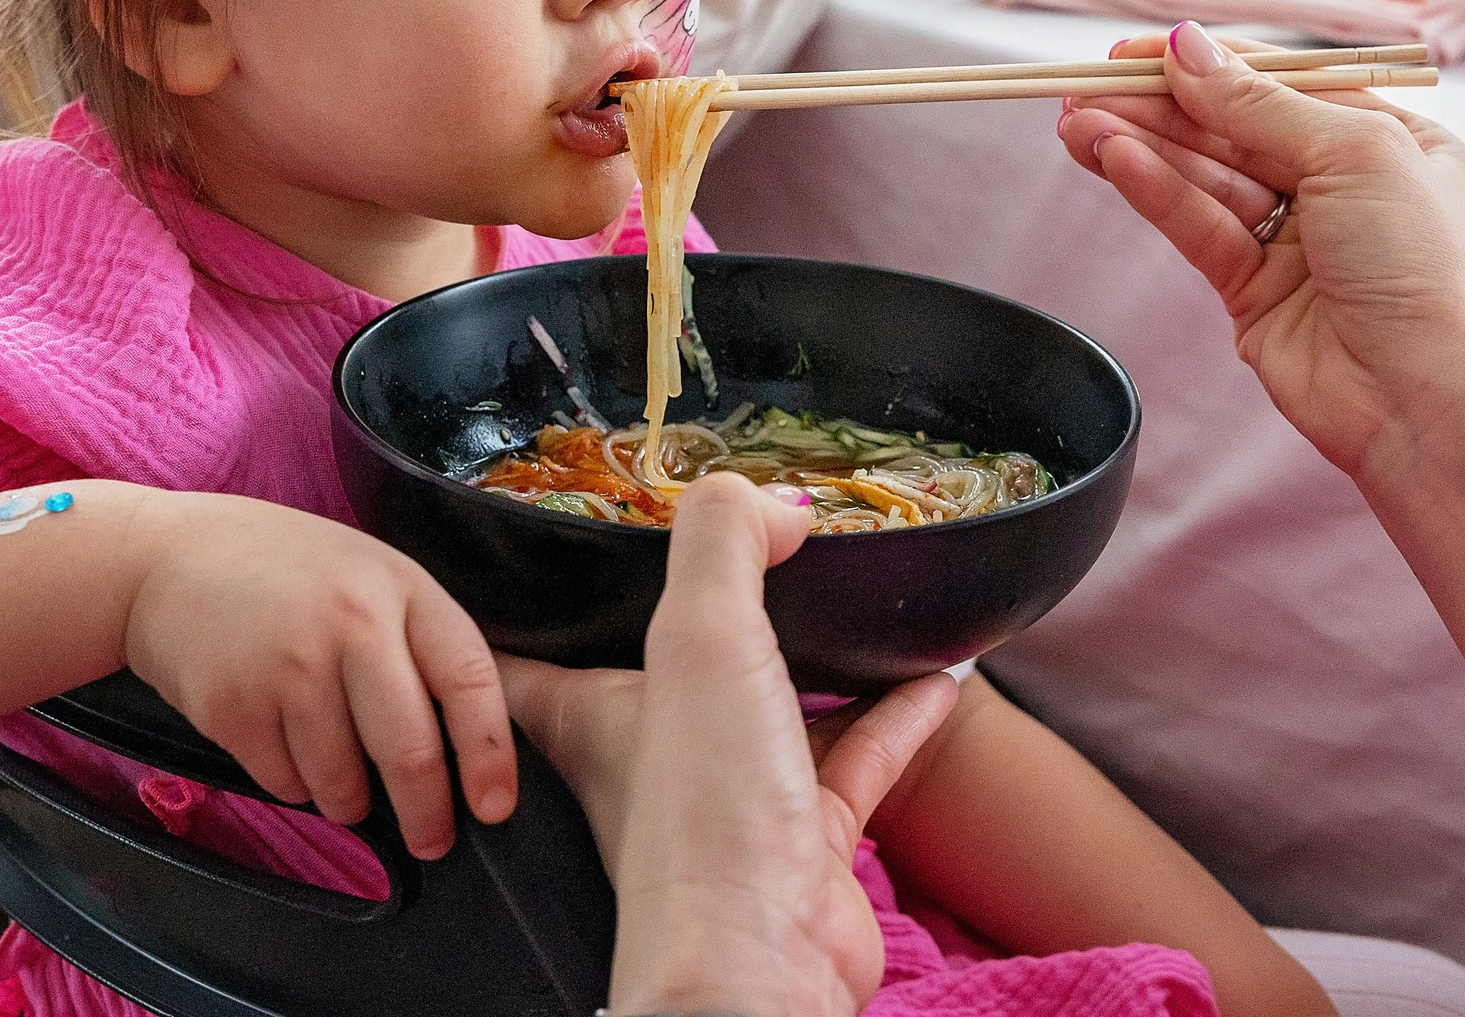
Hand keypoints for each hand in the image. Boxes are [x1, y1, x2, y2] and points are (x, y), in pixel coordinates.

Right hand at [121, 491, 514, 859]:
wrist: (167, 559)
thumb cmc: (289, 573)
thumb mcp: (370, 578)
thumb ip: (417, 645)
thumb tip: (464, 746)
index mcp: (402, 590)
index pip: (468, 679)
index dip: (490, 752)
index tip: (496, 807)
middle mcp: (350, 625)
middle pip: (409, 750)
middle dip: (428, 815)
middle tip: (432, 841)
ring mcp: (287, 668)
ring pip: (344, 783)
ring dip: (351, 800)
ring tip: (340, 771)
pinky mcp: (231, 708)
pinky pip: (285, 783)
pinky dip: (295, 783)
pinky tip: (282, 739)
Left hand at [502, 477, 959, 1016]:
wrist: (766, 965)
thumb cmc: (704, 816)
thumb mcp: (699, 638)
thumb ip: (724, 543)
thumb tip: (774, 500)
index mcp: (596, 710)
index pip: (527, 652)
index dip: (523, 601)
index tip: (532, 550)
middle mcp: (655, 754)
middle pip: (659, 669)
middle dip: (691, 614)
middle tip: (730, 548)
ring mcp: (734, 799)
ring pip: (769, 707)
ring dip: (811, 655)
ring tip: (853, 594)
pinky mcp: (806, 841)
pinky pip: (854, 759)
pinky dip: (896, 715)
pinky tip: (940, 677)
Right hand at [1058, 22, 1464, 478]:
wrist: (1429, 400)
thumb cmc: (1423, 267)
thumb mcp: (1353, 153)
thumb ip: (1260, 105)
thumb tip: (1187, 48)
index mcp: (1386, 139)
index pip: (1280, 83)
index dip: (1206, 63)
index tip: (1133, 51)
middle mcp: (1339, 185)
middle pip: (1231, 129)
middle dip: (1158, 105)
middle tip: (1082, 85)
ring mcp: (1295, 240)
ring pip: (1205, 177)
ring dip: (1141, 146)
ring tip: (1075, 123)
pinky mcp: (1254, 291)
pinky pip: (1198, 227)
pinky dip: (1156, 192)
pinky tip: (1114, 160)